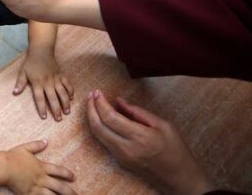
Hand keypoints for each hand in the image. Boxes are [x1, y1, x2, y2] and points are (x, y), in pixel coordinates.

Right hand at [6, 140, 75, 194]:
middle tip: (76, 194)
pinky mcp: (29, 194)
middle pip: (60, 186)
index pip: (59, 171)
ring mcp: (36, 187)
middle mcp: (42, 178)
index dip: (67, 174)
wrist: (4, 168)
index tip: (73, 177)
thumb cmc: (13, 157)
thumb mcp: (25, 148)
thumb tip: (46, 141)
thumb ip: (36, 145)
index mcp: (42, 167)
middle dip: (70, 191)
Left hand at [14, 47, 72, 120]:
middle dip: (56, 109)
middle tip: (59, 119)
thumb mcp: (22, 72)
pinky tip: (72, 98)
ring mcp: (56, 79)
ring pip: (62, 93)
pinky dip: (70, 91)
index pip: (40, 98)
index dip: (42, 108)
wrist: (41, 51)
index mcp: (37, 83)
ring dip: (65, 103)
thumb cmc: (31, 63)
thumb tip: (14, 93)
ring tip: (67, 112)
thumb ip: (20, 83)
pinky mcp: (62, 75)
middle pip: (53, 98)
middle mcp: (48, 82)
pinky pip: (68, 84)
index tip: (44, 117)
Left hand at [86, 90, 215, 194]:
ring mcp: (121, 157)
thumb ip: (139, 112)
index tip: (97, 92)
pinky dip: (99, 127)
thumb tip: (119, 101)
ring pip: (98, 135)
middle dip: (90, 109)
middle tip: (91, 96)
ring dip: (92, 118)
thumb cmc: (175, 150)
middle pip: (98, 127)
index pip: (111, 118)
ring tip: (93, 104)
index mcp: (141, 137)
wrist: (179, 178)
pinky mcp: (120, 161)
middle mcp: (127, 148)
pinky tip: (102, 117)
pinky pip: (104, 142)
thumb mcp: (163, 125)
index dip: (100, 103)